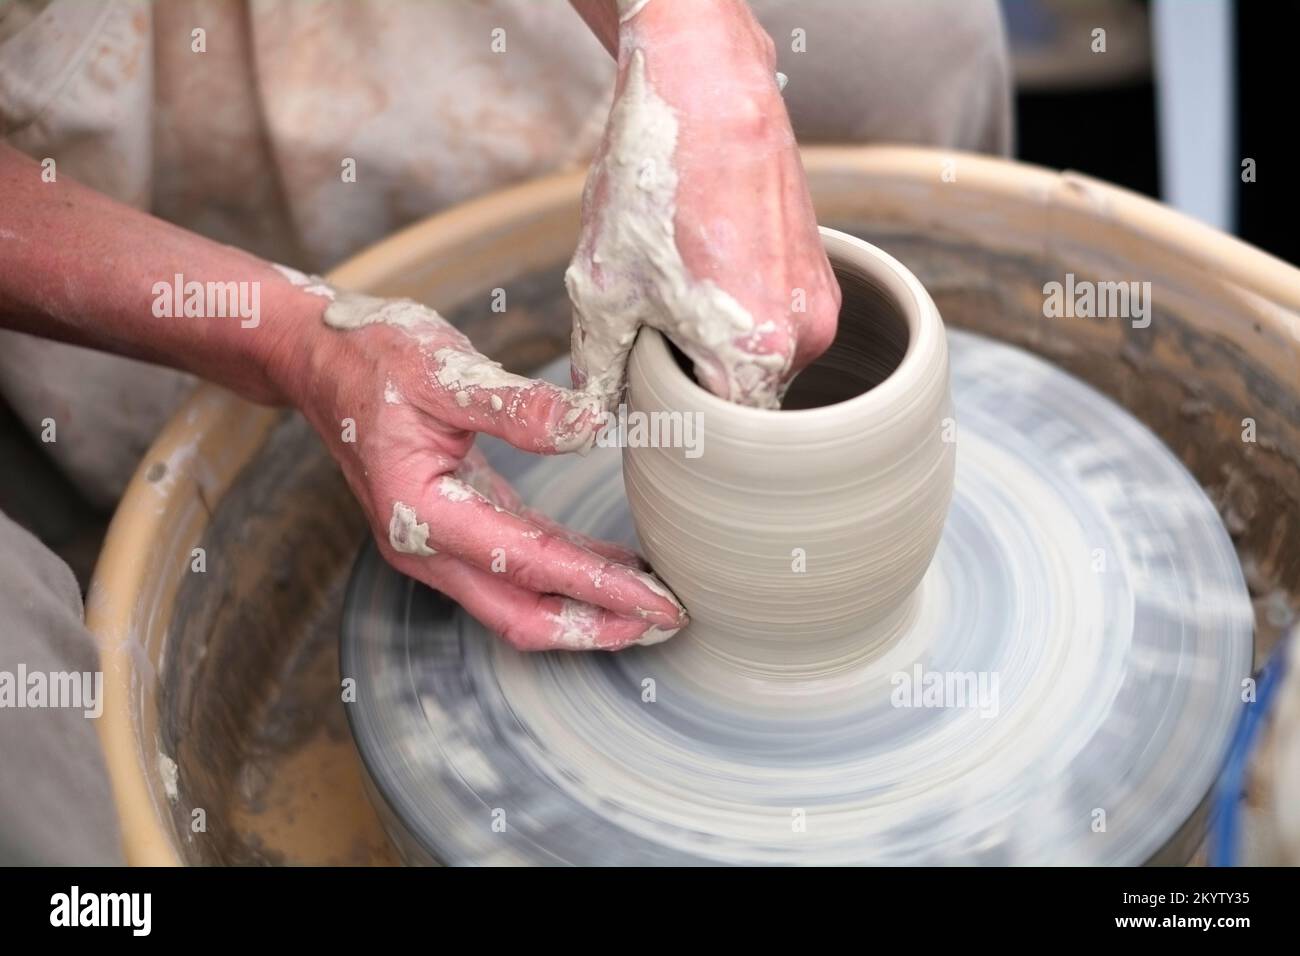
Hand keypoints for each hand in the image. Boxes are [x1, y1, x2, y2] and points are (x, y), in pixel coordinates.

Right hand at [284, 290, 687, 650]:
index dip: (598, 588)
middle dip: (597, 627)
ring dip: (583, 610)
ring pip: (517, 604)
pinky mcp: (452, 528)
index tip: (659, 599)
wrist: (319, 357)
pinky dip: (563, 578)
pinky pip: (513, 572)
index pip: (528, 565)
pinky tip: (609, 568)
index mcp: (421, 512)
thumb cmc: (373, 355)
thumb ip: (518, 405)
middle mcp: (424, 545)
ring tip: (651, 605)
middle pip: (521, 615)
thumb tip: (592, 424)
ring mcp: (436, 544)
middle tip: (669, 622)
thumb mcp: (445, 369)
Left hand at [567, 0, 839, 408]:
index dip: (679, 420)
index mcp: (758, 355)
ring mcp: (821, 300)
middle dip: (697, 377)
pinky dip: (742, 309)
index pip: (724, 434)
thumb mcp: (604, 290)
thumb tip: (589, 423)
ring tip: (681, 284)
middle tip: (654, 326)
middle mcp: (807, 336)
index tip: (648, 391)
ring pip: (763, 356)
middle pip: (745, 397)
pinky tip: (708, 263)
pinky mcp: (823, 269)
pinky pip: (780, 316)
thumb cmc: (654, 186)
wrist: (706, 89)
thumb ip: (601, 371)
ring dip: (720, 342)